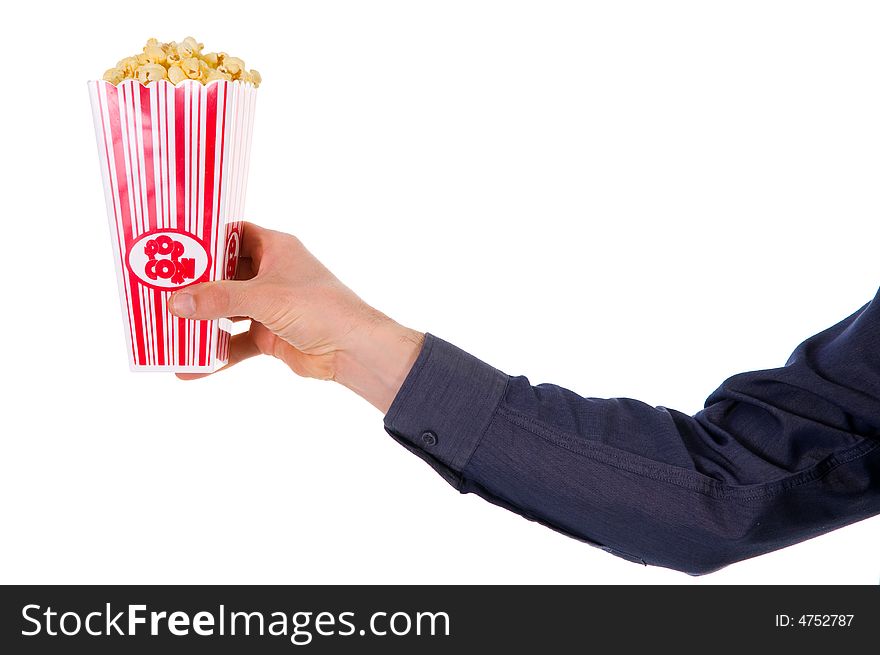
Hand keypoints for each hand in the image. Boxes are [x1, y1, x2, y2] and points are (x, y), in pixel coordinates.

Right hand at [168, 222, 423, 412]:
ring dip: (201, 321)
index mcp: (275, 248)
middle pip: (223, 274)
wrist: (354, 350)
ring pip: (226, 309)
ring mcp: (270, 305)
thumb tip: (175, 302)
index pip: (231, 234)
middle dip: (193, 285)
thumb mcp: (264, 297)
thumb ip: (219, 298)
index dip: (202, 239)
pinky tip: (190, 368)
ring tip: (164, 327)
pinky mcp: (270, 335)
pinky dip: (216, 354)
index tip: (169, 245)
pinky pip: (235, 342)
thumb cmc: (319, 308)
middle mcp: (271, 273)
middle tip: (154, 289)